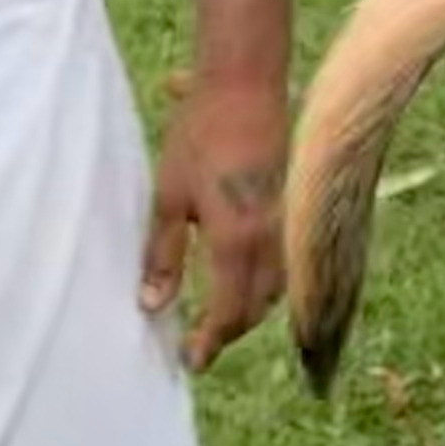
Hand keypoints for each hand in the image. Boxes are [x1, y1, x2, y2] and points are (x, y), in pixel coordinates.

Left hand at [147, 61, 288, 369]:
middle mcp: (270, 238)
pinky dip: (264, 283)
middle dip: (229, 331)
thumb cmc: (200, 135)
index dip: (210, 341)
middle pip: (256, 307)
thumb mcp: (169, 196)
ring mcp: (287, 222)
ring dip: (249, 310)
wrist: (245, 85)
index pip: (229, 312)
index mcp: (236, 239)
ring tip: (217, 318)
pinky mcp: (292, 207)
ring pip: (275, 287)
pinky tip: (243, 278)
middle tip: (199, 344)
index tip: (189, 360)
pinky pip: (283, 263)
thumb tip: (152, 305)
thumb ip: (163, 254)